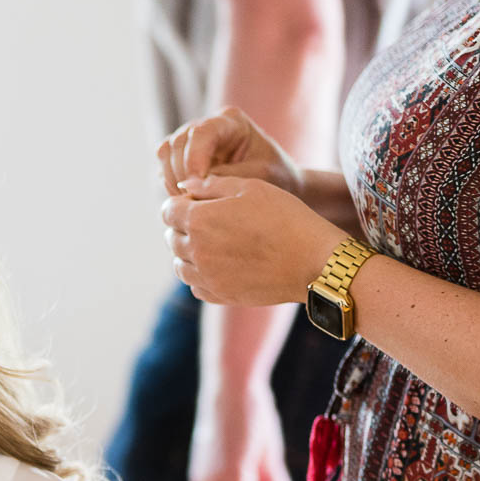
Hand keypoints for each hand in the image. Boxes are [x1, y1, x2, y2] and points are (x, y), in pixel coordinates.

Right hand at [157, 107, 304, 198]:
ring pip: (166, 151)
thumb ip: (226, 177)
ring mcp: (193, 139)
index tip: (197, 185)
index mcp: (231, 122)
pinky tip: (186, 200)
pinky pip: (165, 166)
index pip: (202, 132)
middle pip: (178, 141)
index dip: (194, 158)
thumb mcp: (257, 177)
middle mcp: (208, 125)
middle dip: (181, 173)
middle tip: (192, 200)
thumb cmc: (274, 176)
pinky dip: (170, 184)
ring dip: (171, 179)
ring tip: (188, 201)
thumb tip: (191, 184)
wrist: (277, 183)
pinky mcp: (184, 156)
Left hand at [162, 176, 347, 306]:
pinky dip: (201, 276)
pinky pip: (196, 286)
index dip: (180, 204)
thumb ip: (212, 184)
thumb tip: (185, 185)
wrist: (311, 260)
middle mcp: (196, 250)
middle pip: (172, 237)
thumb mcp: (250, 187)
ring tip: (213, 244)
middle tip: (210, 222)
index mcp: (199, 220)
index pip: (168, 211)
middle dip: (184, 227)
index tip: (196, 202)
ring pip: (180, 265)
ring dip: (189, 253)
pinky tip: (220, 266)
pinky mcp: (219, 295)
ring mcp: (206, 277)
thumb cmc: (285, 217)